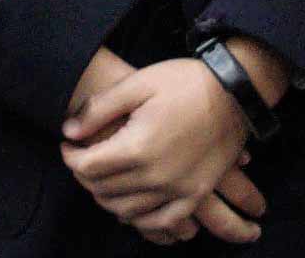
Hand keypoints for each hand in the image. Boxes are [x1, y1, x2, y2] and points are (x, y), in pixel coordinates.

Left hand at [62, 57, 258, 234]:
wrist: (236, 91)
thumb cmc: (186, 82)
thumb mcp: (140, 82)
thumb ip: (101, 108)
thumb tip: (69, 131)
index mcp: (138, 148)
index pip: (88, 166)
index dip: (71, 156)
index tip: (68, 144)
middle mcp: (154, 177)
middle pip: (104, 190)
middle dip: (85, 175)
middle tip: (82, 158)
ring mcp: (176, 191)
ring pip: (126, 211)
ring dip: (107, 198)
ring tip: (103, 179)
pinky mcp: (194, 196)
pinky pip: (160, 222)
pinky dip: (141, 220)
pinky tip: (133, 207)